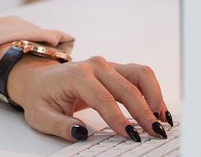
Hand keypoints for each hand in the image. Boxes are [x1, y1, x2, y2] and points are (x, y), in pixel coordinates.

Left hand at [6, 52, 170, 142]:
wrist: (37, 79)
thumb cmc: (40, 98)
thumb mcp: (40, 116)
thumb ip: (60, 125)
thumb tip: (81, 133)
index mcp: (76, 76)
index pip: (103, 98)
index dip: (119, 118)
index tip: (131, 135)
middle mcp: (95, 66)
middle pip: (127, 88)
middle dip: (144, 112)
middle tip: (156, 133)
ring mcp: (108, 66)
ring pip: (140, 75)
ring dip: (155, 97)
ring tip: (163, 120)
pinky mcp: (116, 70)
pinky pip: (140, 77)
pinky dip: (153, 91)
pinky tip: (159, 110)